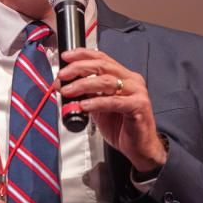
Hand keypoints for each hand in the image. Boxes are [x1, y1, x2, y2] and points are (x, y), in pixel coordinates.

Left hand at [58, 48, 167, 173]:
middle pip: (102, 66)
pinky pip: (114, 102)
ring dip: (83, 85)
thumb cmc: (122, 127)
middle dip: (79, 68)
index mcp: (123, 76)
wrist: (140, 148)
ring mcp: (137, 92)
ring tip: (68, 91)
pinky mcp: (139, 106)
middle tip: (63, 75)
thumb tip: (65, 86)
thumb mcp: (99, 107)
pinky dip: (96, 102)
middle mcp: (132, 80)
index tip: (66, 57)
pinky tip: (84, 105)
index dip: (82, 55)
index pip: (102, 58)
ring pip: (107, 81)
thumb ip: (86, 95)